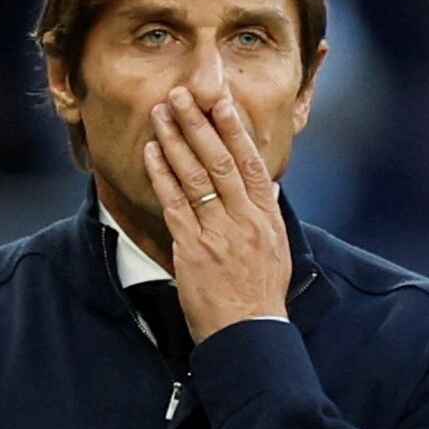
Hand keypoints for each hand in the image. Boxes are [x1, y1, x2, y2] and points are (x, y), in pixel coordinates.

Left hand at [143, 88, 290, 342]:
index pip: (250, 163)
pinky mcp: (193, 250)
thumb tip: (259, 181)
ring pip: (195, 177)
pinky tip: (152, 153)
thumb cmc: (261, 294)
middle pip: (220, 161)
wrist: (249, 333)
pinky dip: (163, 175)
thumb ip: (264, 212)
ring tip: (161, 113)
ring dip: (176, 141)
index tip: (221, 101)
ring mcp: (218, 233)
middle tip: (181, 95)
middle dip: (198, 124)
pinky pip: (175, 204)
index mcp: (266, 217)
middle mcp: (245, 220)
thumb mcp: (275, 247)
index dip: (235, 129)